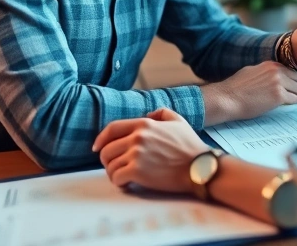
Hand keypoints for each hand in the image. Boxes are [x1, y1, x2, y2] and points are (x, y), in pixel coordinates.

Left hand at [92, 108, 208, 193]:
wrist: (199, 167)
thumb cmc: (191, 146)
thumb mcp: (178, 121)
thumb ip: (161, 113)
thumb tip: (147, 115)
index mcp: (144, 124)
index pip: (112, 129)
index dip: (100, 139)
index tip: (96, 148)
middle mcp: (137, 138)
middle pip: (106, 150)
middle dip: (107, 160)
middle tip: (116, 167)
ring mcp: (136, 155)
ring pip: (110, 166)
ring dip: (114, 173)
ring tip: (124, 177)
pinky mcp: (137, 171)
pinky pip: (116, 178)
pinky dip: (119, 183)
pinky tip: (128, 184)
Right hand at [200, 61, 296, 125]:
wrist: (227, 98)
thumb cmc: (235, 88)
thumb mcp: (251, 71)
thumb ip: (265, 72)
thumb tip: (274, 76)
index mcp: (270, 65)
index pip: (291, 70)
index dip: (289, 81)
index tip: (285, 88)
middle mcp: (276, 71)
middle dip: (293, 88)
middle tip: (285, 96)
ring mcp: (279, 82)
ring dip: (292, 97)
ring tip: (281, 102)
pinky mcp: (279, 95)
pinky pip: (293, 99)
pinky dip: (288, 104)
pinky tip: (278, 105)